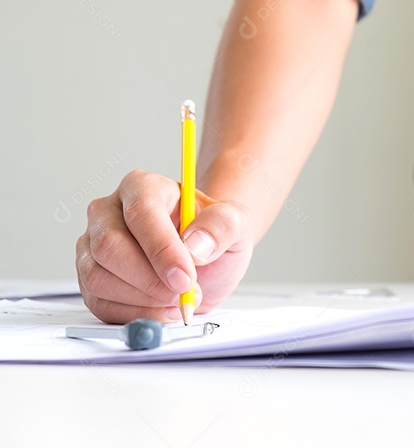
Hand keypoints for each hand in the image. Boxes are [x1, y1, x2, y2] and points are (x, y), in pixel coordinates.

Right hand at [76, 170, 254, 323]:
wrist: (206, 257)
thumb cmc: (214, 234)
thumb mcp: (236, 223)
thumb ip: (222, 225)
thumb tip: (194, 244)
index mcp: (142, 187)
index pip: (141, 213)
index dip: (161, 249)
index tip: (186, 276)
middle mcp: (109, 212)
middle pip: (109, 247)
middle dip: (150, 280)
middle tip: (185, 293)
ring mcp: (92, 246)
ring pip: (98, 278)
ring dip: (143, 299)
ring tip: (179, 299)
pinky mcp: (89, 279)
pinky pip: (99, 303)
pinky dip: (134, 314)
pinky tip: (163, 309)